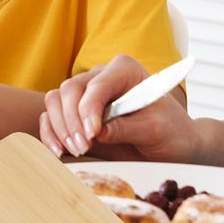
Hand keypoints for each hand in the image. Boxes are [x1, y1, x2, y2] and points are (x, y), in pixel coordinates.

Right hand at [40, 53, 199, 161]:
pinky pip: (51, 117)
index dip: (89, 108)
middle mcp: (100, 77)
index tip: (93, 134)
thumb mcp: (155, 130)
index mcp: (124, 70)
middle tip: (84, 147)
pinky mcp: (75, 114)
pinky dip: (50, 133)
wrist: (172, 146)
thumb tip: (96, 132)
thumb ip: (125, 128)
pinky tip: (58, 152)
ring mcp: (85, 95)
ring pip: (55, 101)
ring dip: (60, 127)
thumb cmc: (170, 132)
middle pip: (70, 89)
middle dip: (72, 120)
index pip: (97, 84)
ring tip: (76, 150)